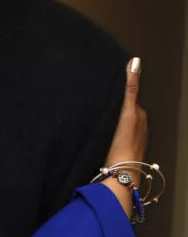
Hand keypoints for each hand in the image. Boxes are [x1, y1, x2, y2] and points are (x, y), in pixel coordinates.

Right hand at [102, 58, 147, 212]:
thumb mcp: (125, 111)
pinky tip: (100, 133)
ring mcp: (130, 140)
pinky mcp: (120, 151)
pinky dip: (109, 131)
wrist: (119, 174)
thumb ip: (130, 87)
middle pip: (124, 110)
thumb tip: (135, 62)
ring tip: (97, 117)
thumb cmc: (123, 144)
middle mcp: (138, 127)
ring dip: (110, 120)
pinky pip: (115, 135)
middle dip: (114, 106)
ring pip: (119, 124)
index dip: (117, 91)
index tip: (105, 86)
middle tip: (98, 101)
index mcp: (139, 116)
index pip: (128, 97)